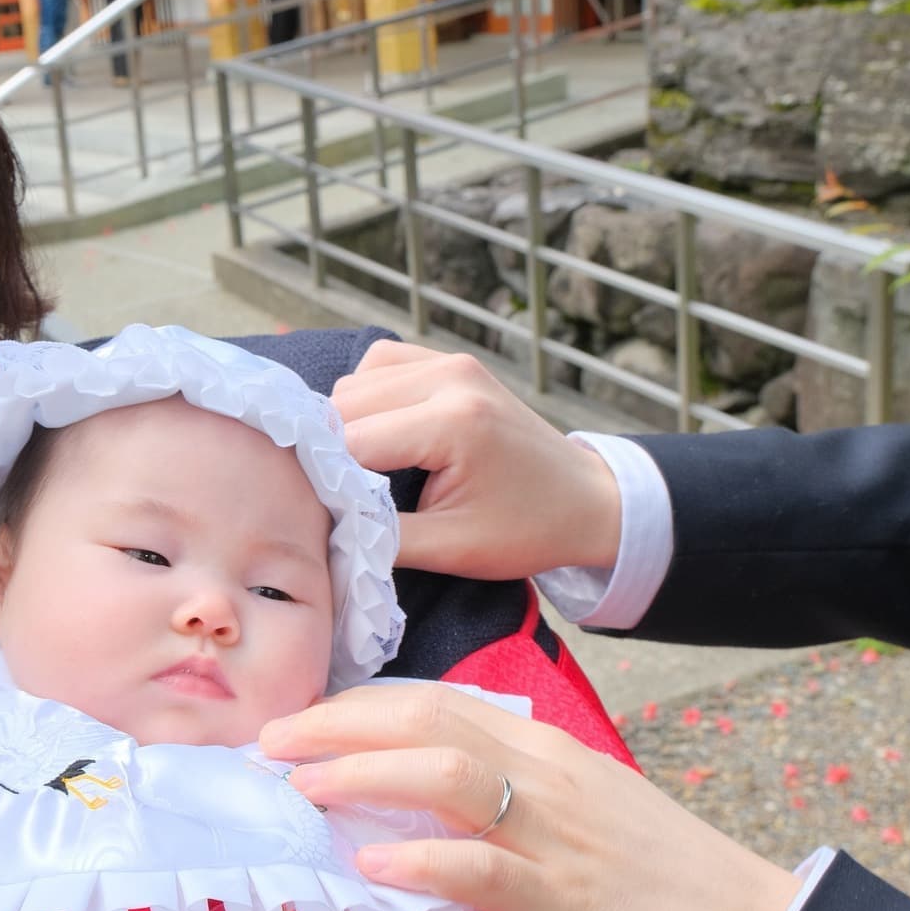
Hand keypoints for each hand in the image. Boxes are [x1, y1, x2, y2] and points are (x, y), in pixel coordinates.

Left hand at [261, 683, 801, 910]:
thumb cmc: (650, 867)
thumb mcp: (575, 802)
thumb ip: (501, 787)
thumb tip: (408, 789)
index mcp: (540, 744)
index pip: (432, 702)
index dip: (356, 707)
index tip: (300, 722)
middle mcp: (541, 771)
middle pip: (424, 722)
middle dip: (337, 726)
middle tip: (270, 742)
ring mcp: (552, 830)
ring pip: (445, 776)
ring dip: (361, 776)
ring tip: (301, 788)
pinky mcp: (563, 896)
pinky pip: (481, 866)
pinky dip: (420, 860)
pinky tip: (371, 867)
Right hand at [333, 340, 621, 577]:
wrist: (588, 500)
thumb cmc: (525, 530)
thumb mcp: (451, 550)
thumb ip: (380, 536)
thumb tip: (320, 527)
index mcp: (453, 423)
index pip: (351, 443)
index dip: (327, 480)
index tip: (324, 513)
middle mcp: (449, 377)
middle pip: (344, 405)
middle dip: (331, 452)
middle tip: (339, 495)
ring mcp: (450, 362)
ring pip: (355, 382)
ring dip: (345, 424)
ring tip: (361, 469)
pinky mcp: (450, 360)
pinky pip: (380, 366)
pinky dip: (366, 399)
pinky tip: (381, 435)